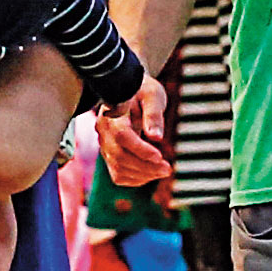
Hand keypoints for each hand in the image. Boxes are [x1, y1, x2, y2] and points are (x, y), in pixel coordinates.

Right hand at [98, 76, 173, 190]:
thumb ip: (154, 114)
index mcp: (112, 114)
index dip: (140, 149)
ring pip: (118, 169)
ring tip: (164, 171)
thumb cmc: (143, 91)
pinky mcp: (109, 155)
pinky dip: (136, 179)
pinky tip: (152, 173)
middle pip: (119, 156)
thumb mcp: (152, 95)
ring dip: (143, 175)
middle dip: (146, 166)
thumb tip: (156, 137)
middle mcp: (103, 132)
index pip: (122, 136)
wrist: (128, 92)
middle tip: (168, 169)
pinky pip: (118, 174)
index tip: (160, 156)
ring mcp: (104, 145)